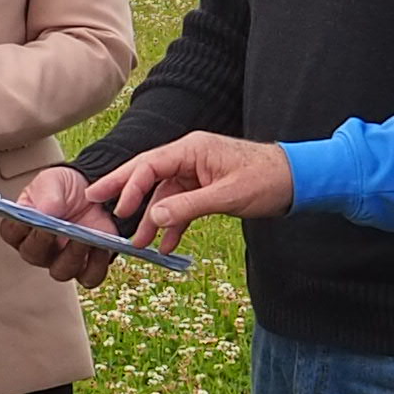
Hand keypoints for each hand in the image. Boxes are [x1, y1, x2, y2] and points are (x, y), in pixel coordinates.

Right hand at [0, 162, 117, 289]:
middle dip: (44, 241)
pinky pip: (90, 277)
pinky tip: (100, 246)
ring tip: (83, 237)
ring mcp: (62, 259)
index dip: (17, 227)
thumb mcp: (52, 182)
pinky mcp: (87, 265)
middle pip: (33, 255)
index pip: (11, 232)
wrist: (96, 192)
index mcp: (24, 226)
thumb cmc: (67, 189)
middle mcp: (40, 248)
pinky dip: (96, 265)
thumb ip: (46, 195)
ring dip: (72, 256)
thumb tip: (44, 212)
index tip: (29, 217)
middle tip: (56, 227)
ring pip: (61, 271)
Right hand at [91, 129, 293, 249]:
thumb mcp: (226, 196)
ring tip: (139, 244)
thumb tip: (154, 217)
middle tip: (95, 204)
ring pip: (164, 194)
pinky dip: (174, 223)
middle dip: (125, 193)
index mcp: (192, 149)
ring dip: (153, 219)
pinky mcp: (206, 186)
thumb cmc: (267, 179)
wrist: (297, 180)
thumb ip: (188, 206)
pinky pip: (182, 204)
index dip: (128, 185)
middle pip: (148, 174)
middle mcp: (189, 156)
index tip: (113, 206)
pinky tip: (167, 244)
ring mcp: (197, 171)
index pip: (149, 165)